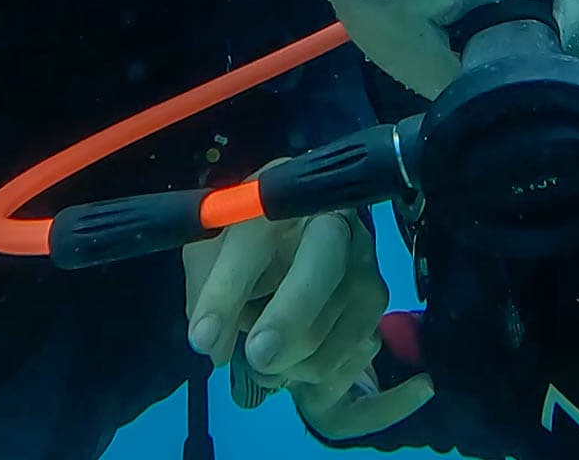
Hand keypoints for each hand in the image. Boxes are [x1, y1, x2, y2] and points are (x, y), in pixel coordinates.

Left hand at [185, 209, 433, 439]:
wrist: (307, 234)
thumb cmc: (252, 239)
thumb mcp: (215, 245)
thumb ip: (205, 286)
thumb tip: (213, 344)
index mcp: (284, 199)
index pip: (255, 238)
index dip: (226, 290)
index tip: (202, 338)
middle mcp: (336, 226)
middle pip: (322, 266)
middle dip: (287, 318)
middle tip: (256, 356)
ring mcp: (365, 268)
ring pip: (335, 323)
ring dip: (289, 361)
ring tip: (262, 359)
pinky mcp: (376, 310)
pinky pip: (347, 360)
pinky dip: (313, 379)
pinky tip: (292, 366)